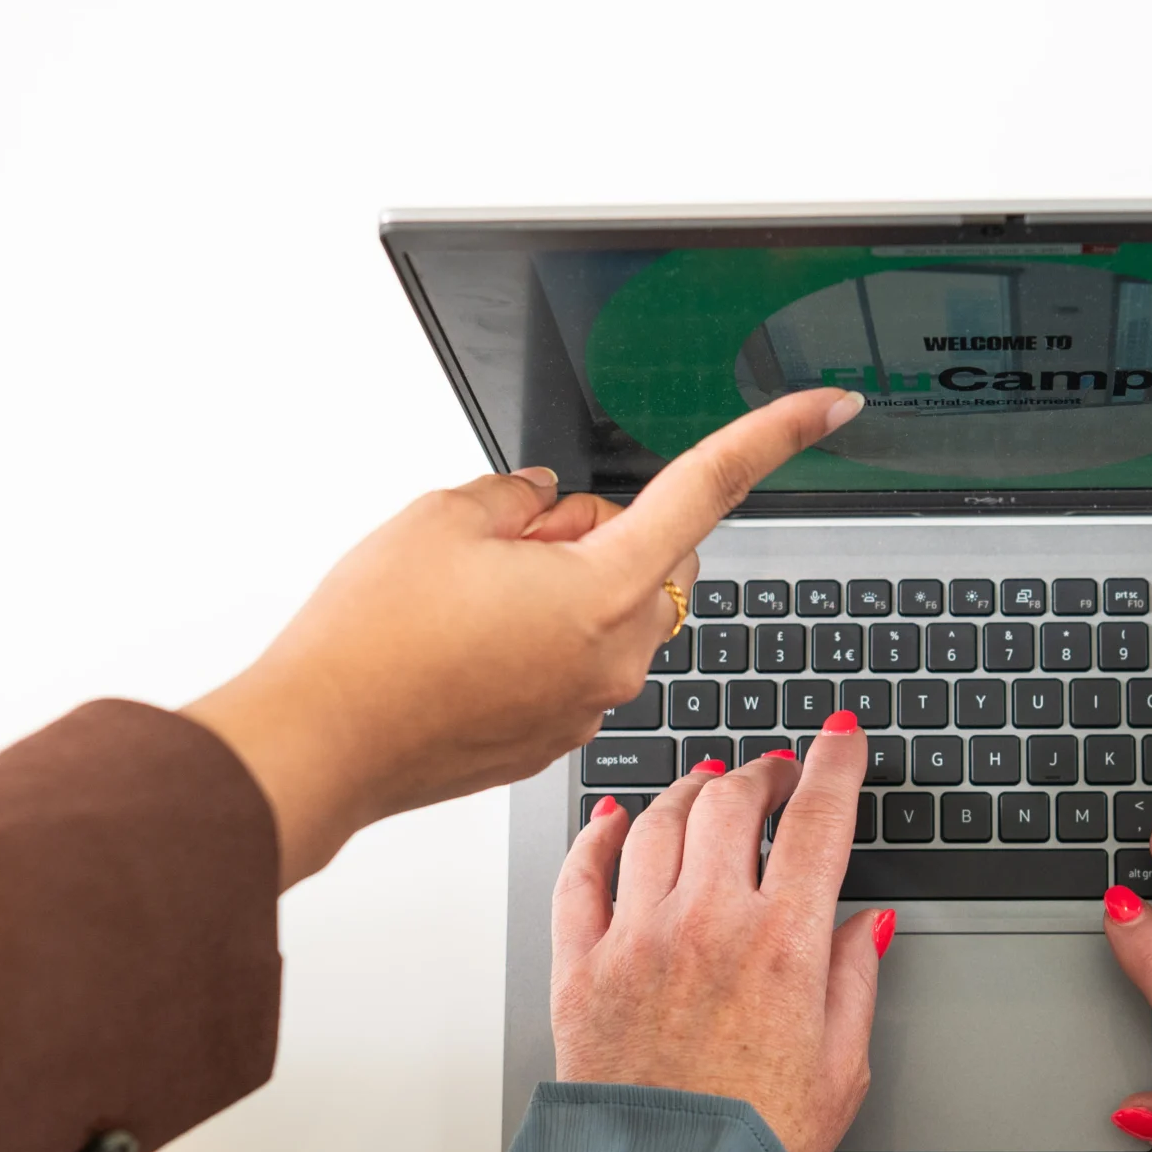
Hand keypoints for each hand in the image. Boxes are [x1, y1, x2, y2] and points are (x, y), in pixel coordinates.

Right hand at [184, 387, 863, 886]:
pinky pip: (578, 660)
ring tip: (469, 604)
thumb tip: (550, 505)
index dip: (774, 436)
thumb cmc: (372, 641)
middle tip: (508, 542)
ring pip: (615, 609)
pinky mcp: (559, 734)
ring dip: (567, 587)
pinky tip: (467, 648)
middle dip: (602, 530)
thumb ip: (523, 495)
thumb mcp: (444, 518)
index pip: (710, 488)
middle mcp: (619, 653)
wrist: (320, 744)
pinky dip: (542, 638)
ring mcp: (593, 702)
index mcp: (605, 587)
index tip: (831, 407)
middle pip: (658, 555)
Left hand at [547, 715, 889, 1151]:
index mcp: (784, 946)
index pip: (818, 819)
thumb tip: (864, 924)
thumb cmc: (755, 1149)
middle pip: (732, 803)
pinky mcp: (581, 969)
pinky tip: (617, 821)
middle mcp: (706, 926)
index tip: (840, 739)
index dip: (835, 764)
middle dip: (764, 771)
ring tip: (709, 786)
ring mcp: (636, 941)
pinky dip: (602, 835)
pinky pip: (583, 875)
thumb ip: (855, 980)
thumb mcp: (843, 1067)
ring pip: (659, 822)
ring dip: (691, 790)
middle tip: (777, 770)